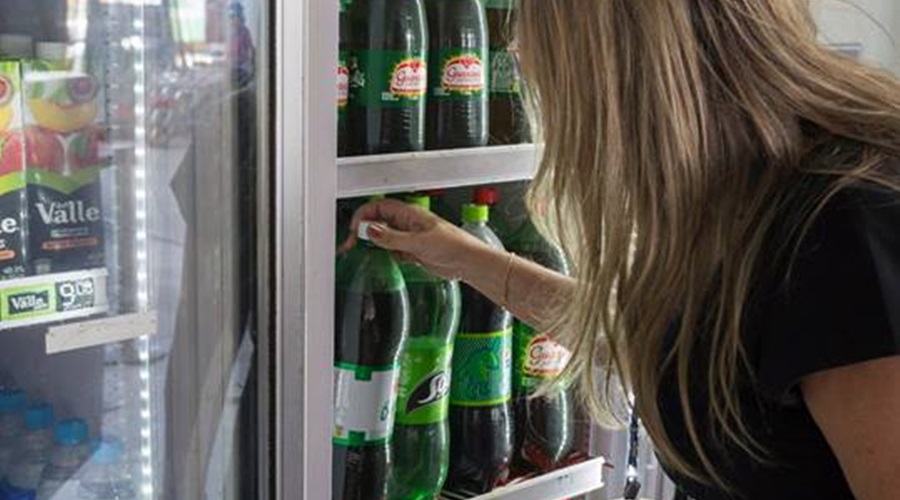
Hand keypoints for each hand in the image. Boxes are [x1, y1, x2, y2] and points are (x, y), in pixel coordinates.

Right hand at [340, 198, 485, 279]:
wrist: (468, 262)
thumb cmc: (454, 244)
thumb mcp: (418, 242)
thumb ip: (392, 238)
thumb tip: (370, 231)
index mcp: (409, 213)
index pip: (378, 207)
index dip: (363, 216)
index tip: (354, 230)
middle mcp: (407, 223)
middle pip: (377, 222)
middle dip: (362, 231)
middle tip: (350, 244)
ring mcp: (409, 237)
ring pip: (383, 237)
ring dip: (373, 244)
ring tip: (360, 251)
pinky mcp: (413, 251)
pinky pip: (392, 249)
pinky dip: (386, 254)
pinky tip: (384, 258)